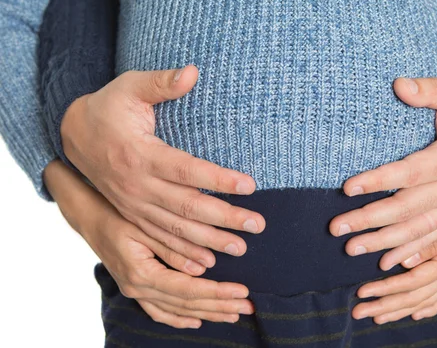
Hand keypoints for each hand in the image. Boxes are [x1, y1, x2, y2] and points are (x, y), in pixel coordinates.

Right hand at [44, 160, 254, 328]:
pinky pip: (161, 311)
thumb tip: (204, 266)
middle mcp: (138, 289)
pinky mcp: (135, 289)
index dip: (217, 292)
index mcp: (141, 274)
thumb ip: (172, 246)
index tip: (243, 291)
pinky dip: (180, 317)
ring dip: (207, 312)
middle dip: (220, 305)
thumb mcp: (145, 225)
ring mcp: (135, 292)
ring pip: (177, 310)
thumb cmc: (117, 214)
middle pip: (187, 304)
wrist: (89, 215)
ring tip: (233, 314)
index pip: (188, 290)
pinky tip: (197, 321)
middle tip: (249, 306)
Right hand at [61, 65, 265, 266]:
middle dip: (224, 218)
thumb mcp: (129, 87)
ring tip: (242, 247)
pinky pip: (159, 239)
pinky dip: (182, 254)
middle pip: (187, 207)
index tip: (250, 185)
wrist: (74, 135)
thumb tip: (193, 71)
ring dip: (210, 241)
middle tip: (258, 224)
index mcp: (141, 154)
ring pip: (176, 229)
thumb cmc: (108, 108)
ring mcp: (133, 205)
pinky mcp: (132, 215)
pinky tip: (206, 263)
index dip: (218, 179)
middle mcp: (137, 185)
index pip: (186, 170)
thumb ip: (160, 82)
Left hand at [329, 78, 436, 269]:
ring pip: (416, 231)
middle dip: (369, 219)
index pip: (409, 173)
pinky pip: (432, 240)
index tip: (347, 187)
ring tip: (351, 248)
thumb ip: (430, 89)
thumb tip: (398, 84)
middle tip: (336, 228)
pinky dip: (409, 253)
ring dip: (382, 242)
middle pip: (406, 209)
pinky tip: (386, 264)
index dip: (378, 181)